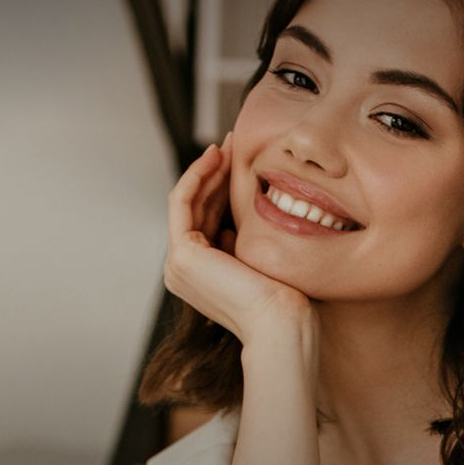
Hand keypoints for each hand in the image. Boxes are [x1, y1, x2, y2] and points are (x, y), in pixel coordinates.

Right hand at [164, 132, 314, 346]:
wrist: (282, 323)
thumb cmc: (285, 300)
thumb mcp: (261, 258)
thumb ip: (246, 237)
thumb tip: (250, 208)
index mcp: (201, 274)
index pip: (206, 218)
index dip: (220, 185)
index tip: (240, 159)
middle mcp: (183, 270)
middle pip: (195, 207)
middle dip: (214, 171)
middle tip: (233, 142)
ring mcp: (178, 263)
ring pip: (188, 200)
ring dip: (206, 168)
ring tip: (228, 144)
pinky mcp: (183, 253)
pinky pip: (182, 202)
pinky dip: (197, 176)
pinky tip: (216, 157)